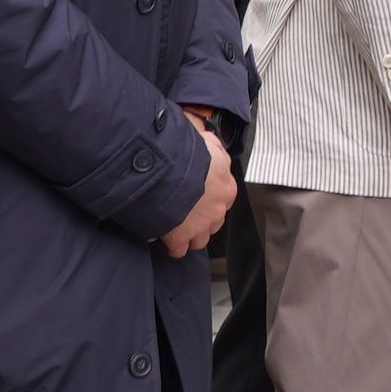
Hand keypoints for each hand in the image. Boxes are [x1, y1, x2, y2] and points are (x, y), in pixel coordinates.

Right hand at [159, 111, 234, 258]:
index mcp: (227, 187)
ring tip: (175, 226)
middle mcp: (218, 209)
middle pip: (213, 221)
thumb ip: (214, 148)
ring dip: (189, 234)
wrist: (165, 166)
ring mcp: (200, 225)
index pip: (223, 199)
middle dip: (201, 219)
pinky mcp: (180, 237)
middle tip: (185, 212)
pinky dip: (171, 246)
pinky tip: (163, 238)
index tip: (197, 197)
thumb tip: (213, 149)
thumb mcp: (208, 141)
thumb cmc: (184, 151)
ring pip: (199, 239)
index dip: (209, 199)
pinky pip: (178, 250)